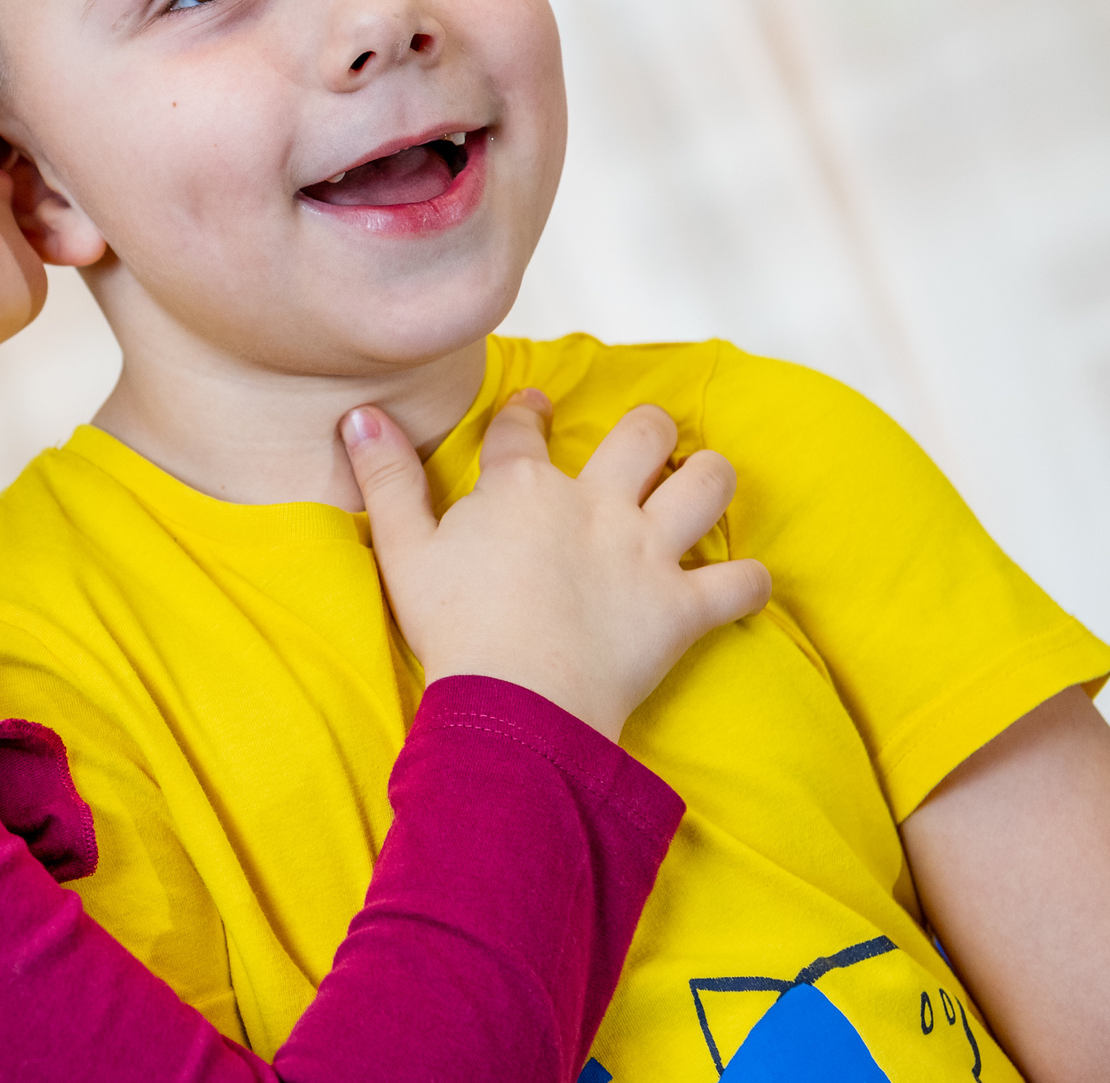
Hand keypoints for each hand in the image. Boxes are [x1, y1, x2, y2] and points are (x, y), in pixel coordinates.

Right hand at [343, 389, 771, 741]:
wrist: (515, 703)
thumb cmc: (453, 628)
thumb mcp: (403, 548)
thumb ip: (386, 477)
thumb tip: (360, 415)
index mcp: (523, 487)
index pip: (524, 429)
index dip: (528, 413)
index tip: (535, 407)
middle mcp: (595, 504)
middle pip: (642, 435)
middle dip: (649, 428)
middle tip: (644, 441)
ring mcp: (645, 552)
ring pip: (706, 485)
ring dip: (709, 477)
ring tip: (701, 480)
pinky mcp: (681, 607)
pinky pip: (740, 583)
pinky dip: (749, 581)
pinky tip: (742, 581)